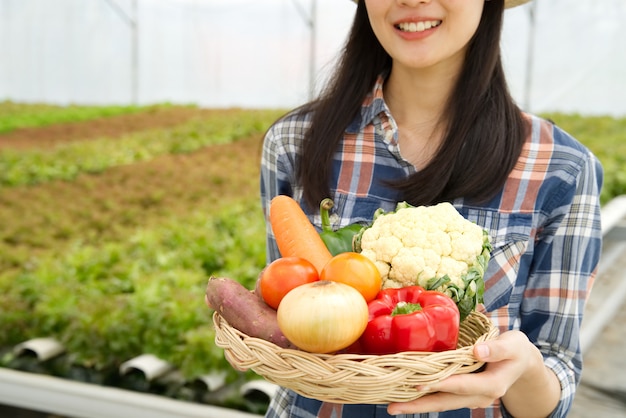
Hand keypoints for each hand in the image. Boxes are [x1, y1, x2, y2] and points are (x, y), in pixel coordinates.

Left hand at [387, 330, 558, 415]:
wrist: (521, 363)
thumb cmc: (515, 350)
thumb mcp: (513, 345)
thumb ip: (497, 349)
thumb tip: (477, 351)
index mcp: (492, 385)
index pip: (461, 385)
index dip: (440, 384)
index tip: (418, 383)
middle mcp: (479, 396)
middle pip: (445, 402)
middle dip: (418, 405)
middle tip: (393, 407)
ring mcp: (470, 398)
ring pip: (441, 403)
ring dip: (417, 405)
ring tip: (393, 406)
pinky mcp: (463, 394)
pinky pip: (442, 398)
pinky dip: (424, 398)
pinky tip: (406, 396)